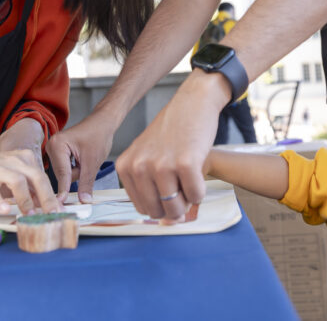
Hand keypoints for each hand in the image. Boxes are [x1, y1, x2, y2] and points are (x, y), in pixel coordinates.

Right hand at [0, 118, 59, 215]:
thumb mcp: (15, 175)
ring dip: (26, 200)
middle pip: (36, 177)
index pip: (43, 177)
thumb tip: (46, 205)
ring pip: (17, 181)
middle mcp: (14, 161)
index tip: (60, 210)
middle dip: (47, 197)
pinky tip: (4, 210)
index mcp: (25, 159)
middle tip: (52, 213)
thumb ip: (30, 187)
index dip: (53, 195)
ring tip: (30, 214)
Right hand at [46, 111, 116, 202]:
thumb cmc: (99, 135)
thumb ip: (86, 183)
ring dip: (77, 171)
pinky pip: (66, 169)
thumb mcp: (93, 162)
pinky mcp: (58, 153)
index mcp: (57, 145)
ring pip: (65, 174)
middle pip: (62, 175)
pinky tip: (82, 157)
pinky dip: (76, 167)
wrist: (103, 122)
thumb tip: (83, 201)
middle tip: (87, 160)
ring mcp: (53, 149)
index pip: (62, 174)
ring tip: (85, 156)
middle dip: (77, 173)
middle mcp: (51, 146)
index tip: (60, 205)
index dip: (65, 190)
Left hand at [115, 71, 227, 219]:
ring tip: (189, 179)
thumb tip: (169, 222)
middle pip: (157, 212)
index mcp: (125, 166)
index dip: (160, 204)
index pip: (142, 208)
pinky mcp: (185, 163)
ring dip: (188, 201)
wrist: (192, 102)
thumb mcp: (149, 155)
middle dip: (174, 208)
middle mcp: (139, 166)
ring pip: (175, 209)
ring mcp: (161, 165)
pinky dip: (201, 191)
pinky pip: (196, 196)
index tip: (169, 187)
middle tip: (183, 185)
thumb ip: (151, 188)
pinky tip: (198, 171)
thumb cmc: (172, 132)